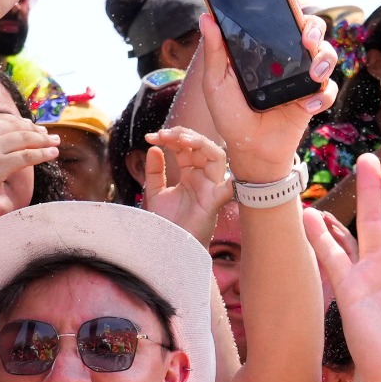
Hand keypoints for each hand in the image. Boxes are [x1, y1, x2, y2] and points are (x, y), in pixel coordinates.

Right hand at [0, 111, 53, 222]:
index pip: (0, 119)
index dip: (18, 122)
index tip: (31, 125)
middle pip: (14, 127)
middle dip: (33, 129)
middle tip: (47, 133)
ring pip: (23, 139)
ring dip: (43, 140)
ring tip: (55, 142)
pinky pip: (26, 156)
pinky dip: (42, 154)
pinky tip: (52, 154)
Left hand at [143, 125, 233, 240]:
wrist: (168, 247)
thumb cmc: (165, 224)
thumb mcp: (155, 193)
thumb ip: (155, 171)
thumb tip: (153, 149)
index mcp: (190, 175)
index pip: (186, 148)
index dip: (170, 137)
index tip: (150, 137)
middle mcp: (202, 178)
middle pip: (202, 146)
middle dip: (183, 135)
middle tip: (163, 134)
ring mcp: (210, 188)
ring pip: (216, 156)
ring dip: (199, 143)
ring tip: (179, 139)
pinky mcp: (214, 202)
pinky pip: (228, 189)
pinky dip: (230, 180)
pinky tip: (217, 167)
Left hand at [191, 8, 339, 181]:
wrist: (249, 150)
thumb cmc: (230, 114)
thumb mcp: (216, 82)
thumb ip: (214, 52)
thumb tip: (206, 17)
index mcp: (263, 49)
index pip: (281, 19)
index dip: (290, 7)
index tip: (289, 5)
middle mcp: (286, 59)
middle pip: (312, 31)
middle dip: (315, 29)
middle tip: (307, 39)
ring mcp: (301, 78)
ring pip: (326, 55)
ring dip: (324, 59)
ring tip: (314, 73)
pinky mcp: (312, 98)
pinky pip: (327, 90)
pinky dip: (321, 96)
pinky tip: (306, 106)